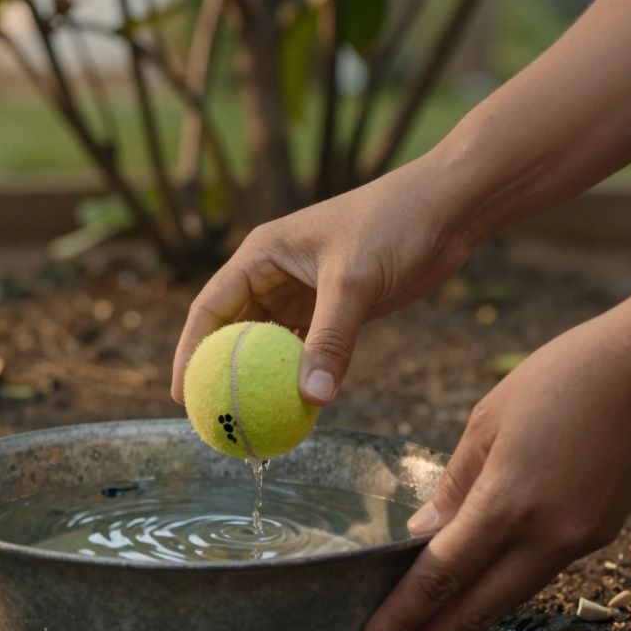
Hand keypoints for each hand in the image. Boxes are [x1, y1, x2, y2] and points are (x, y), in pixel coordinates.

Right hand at [170, 158, 478, 404]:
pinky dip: (300, 377)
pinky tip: (298, 409)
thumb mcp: (355, 281)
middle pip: (233, 332)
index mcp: (261, 255)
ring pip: (270, 345)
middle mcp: (274, 274)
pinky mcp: (334, 309)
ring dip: (261, 380)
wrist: (447, 207)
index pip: (210, 309)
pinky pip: (307, 350)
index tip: (182, 396)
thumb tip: (312, 399)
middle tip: (214, 420)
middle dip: (220, 375)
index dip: (190, 354)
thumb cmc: (395, 223)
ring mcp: (303, 293)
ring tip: (249, 422)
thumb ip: (331, 339)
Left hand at [356, 313, 630, 630]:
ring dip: (461, 627)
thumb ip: (455, 485)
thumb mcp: (488, 420)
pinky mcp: (601, 534)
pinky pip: (538, 572)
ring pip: (508, 598)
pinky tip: (473, 597)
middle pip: (474, 609)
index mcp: (508, 500)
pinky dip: (499, 591)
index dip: (401, 617)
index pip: (440, 576)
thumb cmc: (563, 376)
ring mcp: (579, 539)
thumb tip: (423, 537)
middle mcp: (547, 533)